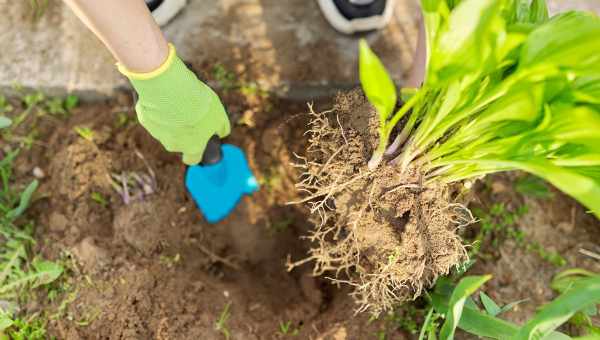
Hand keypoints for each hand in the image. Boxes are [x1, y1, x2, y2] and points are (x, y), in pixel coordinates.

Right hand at [118, 44, 229, 163]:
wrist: (172, 90)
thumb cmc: (198, 104)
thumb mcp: (218, 114)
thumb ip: (221, 127)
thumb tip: (222, 133)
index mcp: (192, 146)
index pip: (193, 159)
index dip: (195, 153)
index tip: (198, 143)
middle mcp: (173, 145)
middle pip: (177, 142)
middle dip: (182, 130)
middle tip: (188, 112)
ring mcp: (157, 133)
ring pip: (164, 128)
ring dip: (170, 117)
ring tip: (177, 100)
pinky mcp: (144, 119)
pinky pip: (152, 114)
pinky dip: (157, 106)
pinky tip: (163, 96)